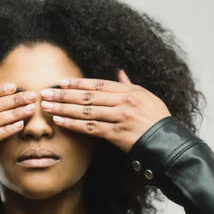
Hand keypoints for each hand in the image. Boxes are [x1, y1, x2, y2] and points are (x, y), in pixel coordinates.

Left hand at [39, 70, 171, 152]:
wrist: (168, 141)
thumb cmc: (157, 119)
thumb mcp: (147, 97)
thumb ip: (130, 85)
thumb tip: (120, 72)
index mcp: (129, 91)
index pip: (98, 84)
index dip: (78, 83)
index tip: (62, 82)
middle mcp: (123, 102)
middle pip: (88, 97)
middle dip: (64, 95)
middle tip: (45, 93)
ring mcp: (120, 118)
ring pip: (86, 112)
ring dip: (64, 109)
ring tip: (47, 107)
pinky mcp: (117, 134)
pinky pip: (91, 128)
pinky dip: (74, 124)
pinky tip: (60, 122)